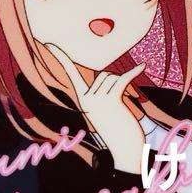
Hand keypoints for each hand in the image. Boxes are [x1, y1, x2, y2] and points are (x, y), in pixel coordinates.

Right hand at [46, 44, 146, 174]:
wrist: (124, 149)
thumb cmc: (117, 128)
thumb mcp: (104, 108)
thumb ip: (102, 92)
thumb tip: (110, 76)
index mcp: (81, 99)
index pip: (69, 73)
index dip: (60, 58)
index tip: (49, 43)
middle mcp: (86, 98)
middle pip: (103, 75)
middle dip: (114, 83)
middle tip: (118, 103)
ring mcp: (97, 99)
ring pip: (113, 77)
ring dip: (121, 86)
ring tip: (122, 106)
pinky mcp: (111, 100)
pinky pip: (123, 79)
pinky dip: (134, 72)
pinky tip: (142, 65)